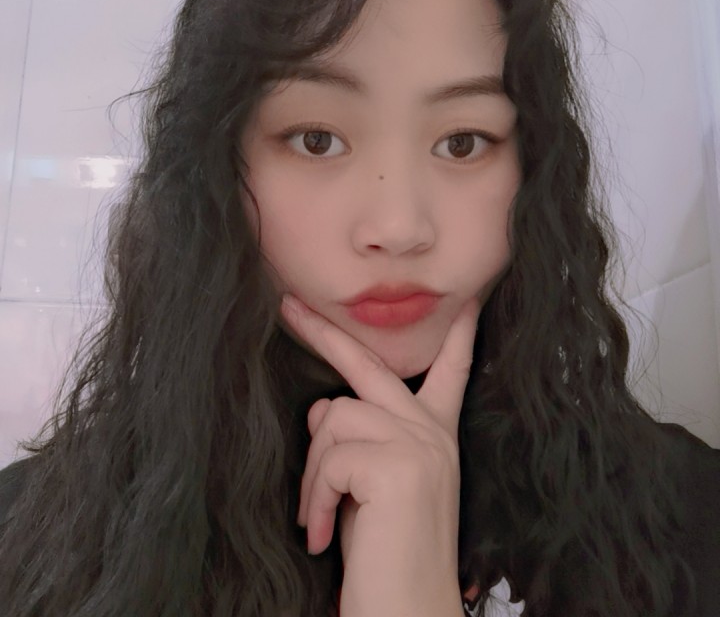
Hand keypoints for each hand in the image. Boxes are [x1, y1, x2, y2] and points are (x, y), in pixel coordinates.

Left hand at [281, 294, 479, 616]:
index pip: (451, 374)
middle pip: (370, 363)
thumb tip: (322, 405)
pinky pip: (331, 457)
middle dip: (324, 332)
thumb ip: (358, 441)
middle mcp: (432, 433)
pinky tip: (322, 536)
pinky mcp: (399, 466)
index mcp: (434, 437)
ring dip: (312, 472)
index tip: (468, 304)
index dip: (459, 337)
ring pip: (335, 417)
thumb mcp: (373, 488)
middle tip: (288, 305)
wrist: (408, 614)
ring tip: (317, 518)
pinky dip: (315, 498)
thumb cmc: (387, 556)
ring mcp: (419, 444)